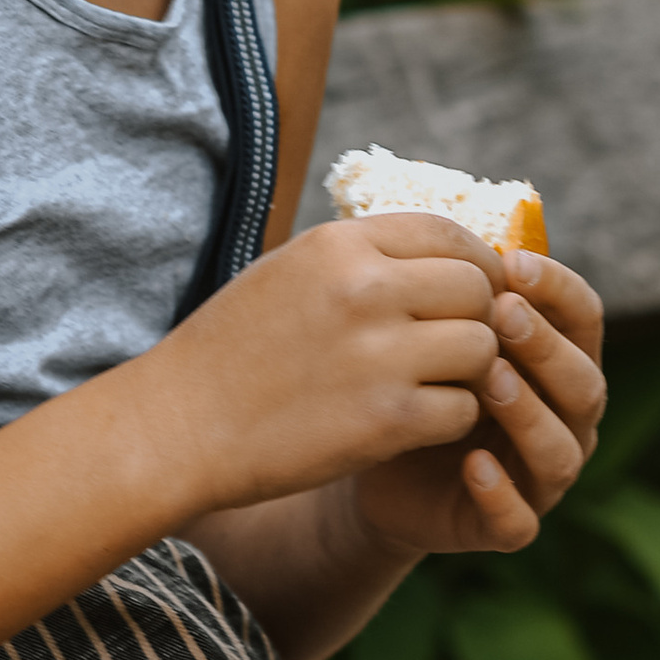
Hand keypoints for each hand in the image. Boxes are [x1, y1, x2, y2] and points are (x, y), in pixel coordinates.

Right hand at [138, 211, 507, 519]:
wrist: (178, 427)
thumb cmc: (233, 350)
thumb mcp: (290, 271)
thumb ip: (364, 257)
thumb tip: (441, 252)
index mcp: (339, 245)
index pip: (447, 232)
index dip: (477, 261)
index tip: (478, 286)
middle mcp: (365, 289)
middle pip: (477, 289)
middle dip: (478, 317)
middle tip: (456, 344)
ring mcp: (378, 356)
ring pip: (481, 348)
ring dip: (468, 371)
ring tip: (433, 383)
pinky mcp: (386, 421)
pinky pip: (462, 409)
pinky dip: (447, 419)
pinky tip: (413, 422)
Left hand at [349, 244, 606, 558]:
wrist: (374, 457)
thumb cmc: (414, 374)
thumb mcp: (436, 326)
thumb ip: (458, 287)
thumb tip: (460, 224)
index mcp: (560, 360)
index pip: (584, 317)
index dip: (558, 290)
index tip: (512, 263)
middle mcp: (567, 419)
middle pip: (584, 383)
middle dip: (545, 346)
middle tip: (500, 313)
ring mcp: (542, 476)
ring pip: (561, 449)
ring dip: (529, 413)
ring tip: (488, 381)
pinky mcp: (508, 525)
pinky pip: (521, 520)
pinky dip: (502, 494)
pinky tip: (473, 464)